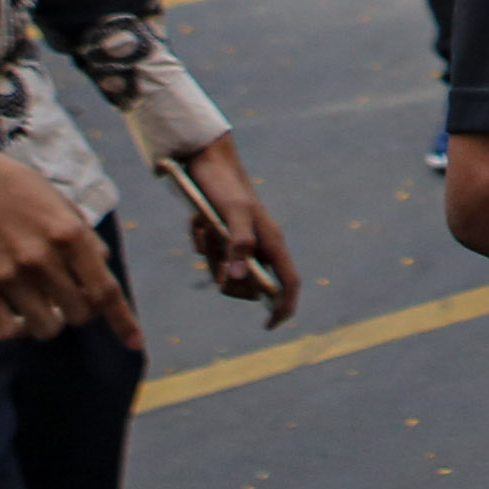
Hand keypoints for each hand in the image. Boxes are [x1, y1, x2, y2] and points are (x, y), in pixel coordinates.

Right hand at [0, 130, 141, 350]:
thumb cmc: (22, 193)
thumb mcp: (65, 208)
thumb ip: (86, 243)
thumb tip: (102, 273)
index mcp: (70, 236)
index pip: (105, 290)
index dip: (123, 320)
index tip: (135, 343)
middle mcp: (42, 259)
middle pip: (79, 314)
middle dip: (82, 310)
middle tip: (71, 295)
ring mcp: (9, 275)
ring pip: (46, 328)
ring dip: (52, 321)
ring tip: (44, 303)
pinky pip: (7, 331)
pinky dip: (18, 328)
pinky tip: (18, 312)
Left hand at [180, 137, 300, 328]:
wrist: (205, 162)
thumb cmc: (225, 186)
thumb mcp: (231, 213)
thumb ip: (238, 244)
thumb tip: (238, 278)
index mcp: (272, 242)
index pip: (288, 282)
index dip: (283, 307)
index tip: (268, 326)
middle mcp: (261, 245)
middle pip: (250, 284)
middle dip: (230, 280)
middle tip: (216, 259)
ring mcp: (243, 243)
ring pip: (228, 272)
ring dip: (212, 259)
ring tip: (206, 229)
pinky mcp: (225, 238)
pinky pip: (212, 257)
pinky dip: (203, 246)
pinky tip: (200, 224)